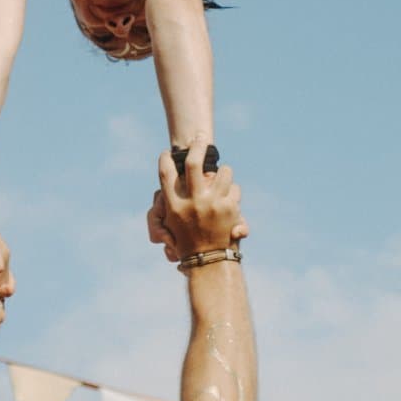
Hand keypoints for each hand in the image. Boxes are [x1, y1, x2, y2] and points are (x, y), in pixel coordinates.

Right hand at [147, 149, 247, 264]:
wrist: (207, 262)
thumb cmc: (188, 243)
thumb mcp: (174, 223)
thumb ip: (175, 202)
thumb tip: (178, 179)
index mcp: (174, 205)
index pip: (166, 175)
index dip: (165, 161)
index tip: (166, 153)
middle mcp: (192, 202)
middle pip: (194, 163)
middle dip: (197, 147)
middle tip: (201, 139)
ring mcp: (211, 204)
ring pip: (224, 172)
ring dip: (225, 172)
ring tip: (223, 176)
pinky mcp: (229, 208)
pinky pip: (235, 188)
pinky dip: (234, 192)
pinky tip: (230, 199)